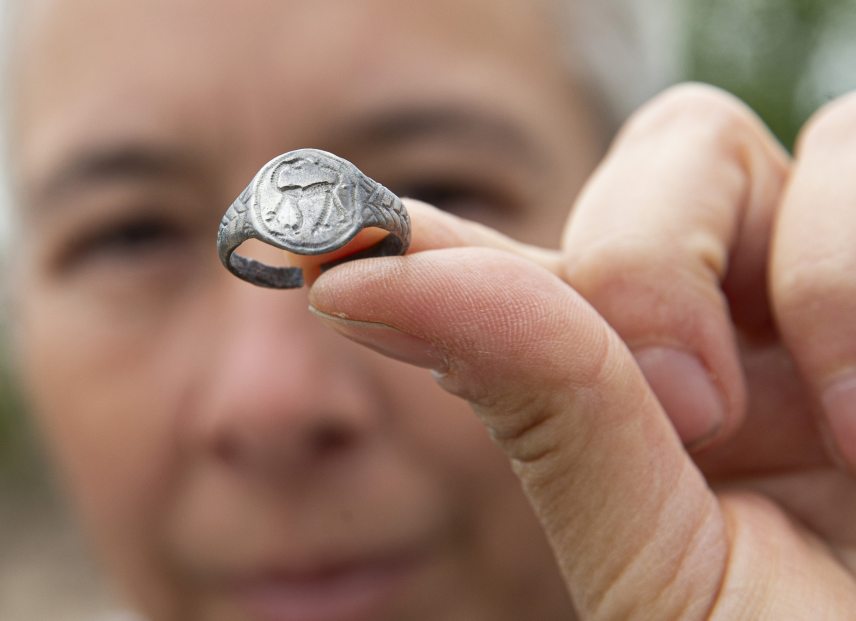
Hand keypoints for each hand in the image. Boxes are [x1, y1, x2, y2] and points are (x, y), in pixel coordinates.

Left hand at [306, 84, 855, 618]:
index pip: (507, 270)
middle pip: (652, 161)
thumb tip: (364, 282)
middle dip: (646, 258)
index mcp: (632, 390)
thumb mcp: (659, 565)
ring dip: (805, 275)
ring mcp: (817, 291)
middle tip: (688, 407)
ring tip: (843, 433)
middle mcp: (723, 321)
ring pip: (769, 149)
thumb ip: (544, 412)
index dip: (421, 237)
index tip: (316, 241)